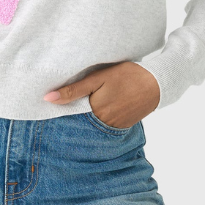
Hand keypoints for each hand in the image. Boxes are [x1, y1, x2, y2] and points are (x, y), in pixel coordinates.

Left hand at [43, 61, 159, 127]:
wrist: (157, 84)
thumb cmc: (127, 76)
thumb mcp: (99, 78)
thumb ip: (74, 89)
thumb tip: (47, 98)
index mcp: (94, 112)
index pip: (67, 115)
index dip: (58, 109)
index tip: (47, 103)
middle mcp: (102, 125)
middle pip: (78, 122)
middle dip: (69, 114)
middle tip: (61, 103)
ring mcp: (112, 128)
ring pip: (89, 124)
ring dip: (82, 117)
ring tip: (79, 104)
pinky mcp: (120, 127)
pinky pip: (102, 125)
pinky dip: (96, 118)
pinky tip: (96, 107)